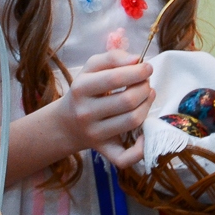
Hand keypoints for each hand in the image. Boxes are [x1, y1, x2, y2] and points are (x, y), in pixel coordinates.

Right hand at [56, 49, 154, 168]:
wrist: (67, 124)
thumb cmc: (85, 91)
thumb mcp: (91, 68)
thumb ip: (113, 57)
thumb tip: (137, 59)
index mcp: (81, 88)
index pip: (115, 78)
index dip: (138, 72)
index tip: (147, 68)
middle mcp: (86, 113)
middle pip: (127, 100)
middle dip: (145, 88)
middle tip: (146, 83)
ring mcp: (95, 134)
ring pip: (133, 121)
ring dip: (148, 106)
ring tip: (147, 96)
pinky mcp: (104, 151)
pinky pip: (125, 157)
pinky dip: (141, 149)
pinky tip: (145, 133)